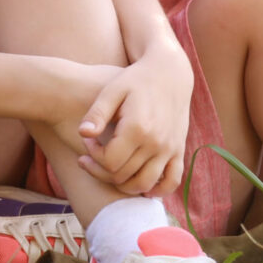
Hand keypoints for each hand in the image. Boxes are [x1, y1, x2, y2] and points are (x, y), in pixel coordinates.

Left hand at [76, 46, 190, 197]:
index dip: (93, 158)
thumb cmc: (136, 79)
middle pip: (123, 175)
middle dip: (102, 170)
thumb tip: (83, 134)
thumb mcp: (113, 90)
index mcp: (138, 128)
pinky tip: (141, 185)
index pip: (109, 162)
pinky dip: (157, 190)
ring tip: (112, 170)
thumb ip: (97, 113)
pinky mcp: (179, 149)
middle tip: (92, 156)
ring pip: (144, 184)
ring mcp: (170, 148)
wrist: (169, 71)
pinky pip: (172, 181)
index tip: (88, 143)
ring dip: (124, 185)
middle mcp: (156, 142)